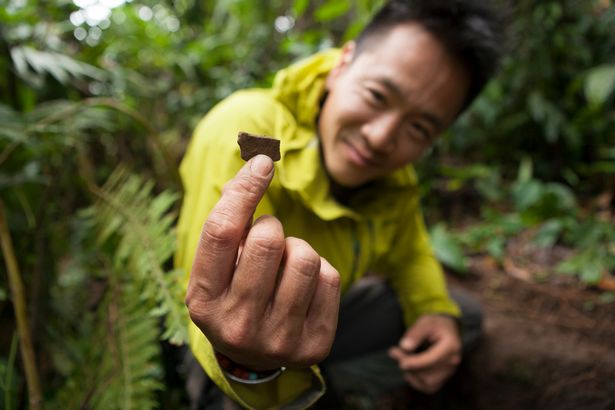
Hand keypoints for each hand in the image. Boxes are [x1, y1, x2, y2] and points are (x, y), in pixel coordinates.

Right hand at [185, 155, 340, 370]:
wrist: (254, 358)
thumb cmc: (233, 294)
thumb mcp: (216, 267)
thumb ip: (229, 221)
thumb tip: (260, 162)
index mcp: (202, 300)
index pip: (222, 232)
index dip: (244, 190)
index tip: (263, 163)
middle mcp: (236, 324)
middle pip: (268, 240)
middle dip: (271, 227)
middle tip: (267, 241)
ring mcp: (278, 339)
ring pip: (304, 256)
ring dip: (297, 249)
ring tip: (285, 266)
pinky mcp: (315, 343)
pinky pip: (330, 276)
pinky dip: (318, 270)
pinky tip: (302, 287)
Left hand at [388, 314, 460, 393]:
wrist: (445, 329)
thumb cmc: (434, 324)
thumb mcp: (425, 321)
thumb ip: (416, 333)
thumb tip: (405, 346)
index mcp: (451, 346)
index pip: (432, 359)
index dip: (415, 362)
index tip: (400, 362)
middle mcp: (453, 361)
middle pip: (428, 372)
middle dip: (409, 364)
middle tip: (393, 351)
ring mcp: (449, 371)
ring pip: (427, 381)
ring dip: (411, 372)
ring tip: (402, 358)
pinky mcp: (444, 378)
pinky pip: (429, 387)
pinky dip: (416, 382)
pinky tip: (409, 371)